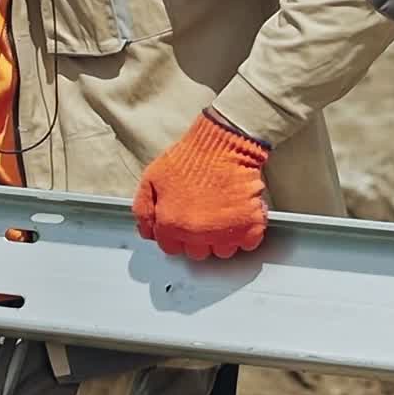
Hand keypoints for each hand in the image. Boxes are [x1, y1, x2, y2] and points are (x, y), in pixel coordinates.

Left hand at [132, 111, 269, 260]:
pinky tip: (240, 214)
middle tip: (204, 215)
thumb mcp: (152, 178)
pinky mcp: (249, 225)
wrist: (223, 141)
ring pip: (222, 251)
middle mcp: (197, 233)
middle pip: (197, 253)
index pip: (171, 248)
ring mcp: (224, 232)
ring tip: (223, 213)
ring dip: (223, 237)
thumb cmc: (190, 156)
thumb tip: (147, 232)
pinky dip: (247, 233)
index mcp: (170, 224)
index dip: (177, 234)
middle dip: (198, 238)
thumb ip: (144, 209)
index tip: (184, 223)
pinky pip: (248, 244)